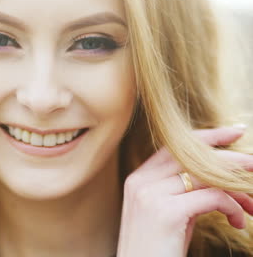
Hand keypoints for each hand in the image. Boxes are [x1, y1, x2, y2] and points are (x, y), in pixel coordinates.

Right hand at [116, 126, 252, 256]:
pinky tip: (238, 222)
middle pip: (192, 156)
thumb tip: (215, 179)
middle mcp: (141, 182)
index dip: (207, 137)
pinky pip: (213, 197)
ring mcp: (151, 195)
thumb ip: (178, 192)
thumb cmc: (156, 250)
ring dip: (237, 188)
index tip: (235, 132)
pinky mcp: (166, 212)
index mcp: (138, 179)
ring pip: (206, 175)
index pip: (174, 147)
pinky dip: (233, 207)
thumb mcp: (164, 214)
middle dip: (231, 159)